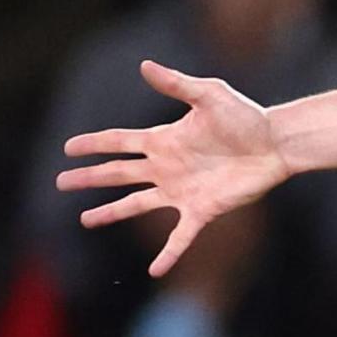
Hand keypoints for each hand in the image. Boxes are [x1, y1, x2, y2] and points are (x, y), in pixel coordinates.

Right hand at [56, 62, 292, 278]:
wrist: (275, 144)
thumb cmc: (245, 117)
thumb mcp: (209, 95)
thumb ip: (177, 84)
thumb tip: (145, 65)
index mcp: (163, 140)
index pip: (118, 142)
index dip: (94, 144)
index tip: (68, 148)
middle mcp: (166, 167)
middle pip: (118, 174)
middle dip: (89, 178)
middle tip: (61, 182)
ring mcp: (181, 190)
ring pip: (137, 204)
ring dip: (111, 212)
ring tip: (86, 220)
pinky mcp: (202, 209)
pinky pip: (180, 237)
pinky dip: (168, 254)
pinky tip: (154, 271)